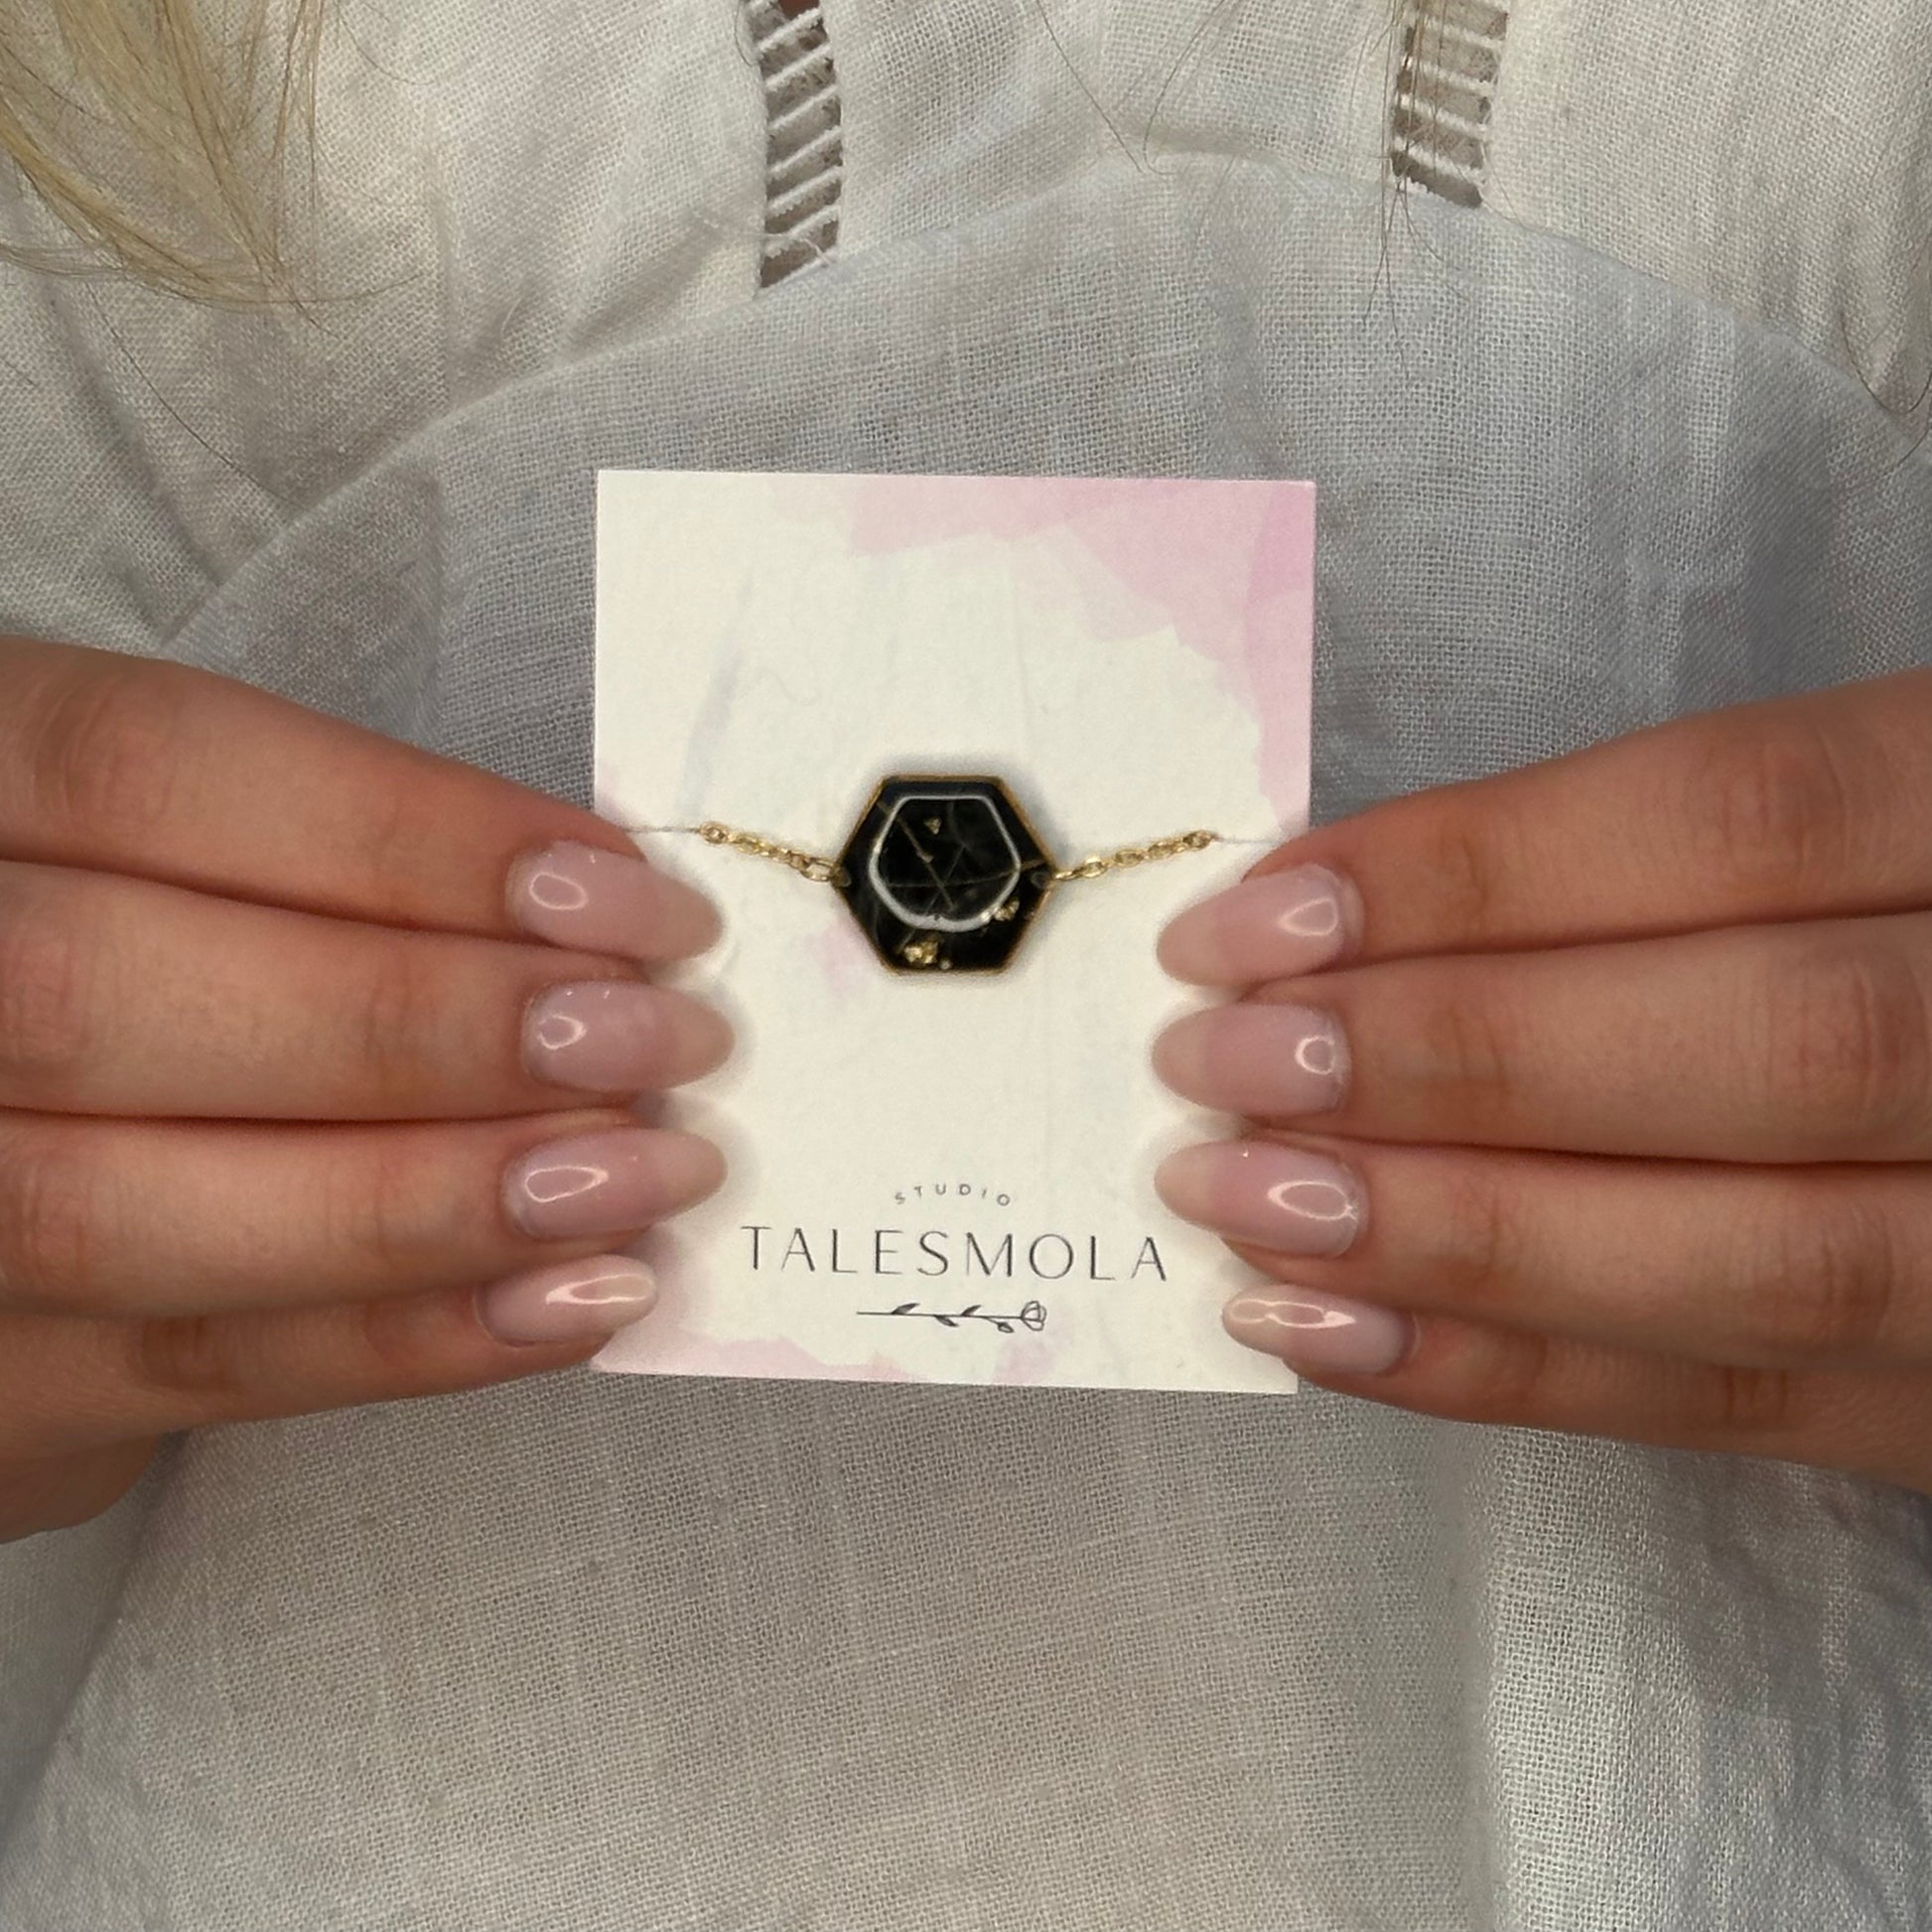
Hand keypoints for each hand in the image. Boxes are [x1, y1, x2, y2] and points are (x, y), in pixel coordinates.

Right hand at [0, 639, 728, 1541]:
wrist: (12, 1140)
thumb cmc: (127, 962)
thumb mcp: (173, 854)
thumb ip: (325, 867)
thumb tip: (597, 915)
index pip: (151, 775)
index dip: (409, 836)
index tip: (625, 898)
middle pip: (109, 997)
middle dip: (425, 1024)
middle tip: (659, 1040)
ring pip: (132, 1211)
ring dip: (436, 1197)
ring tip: (646, 1172)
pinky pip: (196, 1370)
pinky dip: (408, 1337)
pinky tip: (571, 1297)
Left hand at [1152, 671, 1931, 1492]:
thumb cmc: (1895, 927)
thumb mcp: (1857, 824)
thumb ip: (1664, 865)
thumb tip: (1338, 922)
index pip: (1743, 822)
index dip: (1478, 871)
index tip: (1253, 917)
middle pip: (1765, 1048)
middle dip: (1452, 1054)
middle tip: (1212, 1060)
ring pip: (1758, 1260)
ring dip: (1453, 1233)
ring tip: (1235, 1199)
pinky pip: (1735, 1406)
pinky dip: (1508, 1372)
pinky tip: (1325, 1329)